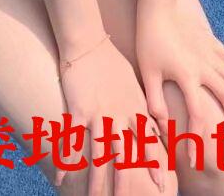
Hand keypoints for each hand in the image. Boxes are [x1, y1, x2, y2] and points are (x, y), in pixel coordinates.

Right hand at [56, 34, 176, 195]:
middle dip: (128, 183)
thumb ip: (146, 107)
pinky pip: (72, 141)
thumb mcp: (135, 85)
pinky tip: (59, 180)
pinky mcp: (79, 111)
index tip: (164, 186)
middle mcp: (119, 116)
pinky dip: (65, 161)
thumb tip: (161, 122)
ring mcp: (98, 115)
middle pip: (124, 156)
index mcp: (134, 110)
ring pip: (99, 154)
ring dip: (96, 181)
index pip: (149, 142)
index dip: (156, 165)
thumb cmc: (113, 63)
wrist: (89, 43)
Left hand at [134, 1, 223, 172]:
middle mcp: (205, 66)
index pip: (198, 114)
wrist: (159, 6)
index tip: (194, 156)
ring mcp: (211, 53)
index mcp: (188, 76)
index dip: (197, 137)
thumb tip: (161, 125)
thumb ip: (155, 101)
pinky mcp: (211, 41)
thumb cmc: (149, 40)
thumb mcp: (148, 73)